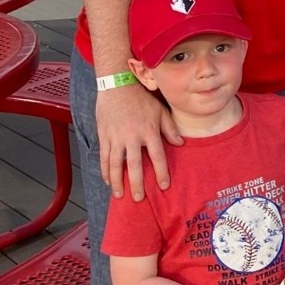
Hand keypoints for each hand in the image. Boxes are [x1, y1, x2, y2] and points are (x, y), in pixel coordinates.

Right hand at [96, 85, 180, 199]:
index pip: (157, 156)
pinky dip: (105, 170)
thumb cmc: (142, 98)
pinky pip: (104, 156)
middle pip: (135, 165)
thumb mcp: (161, 111)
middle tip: (139, 199)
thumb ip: (170, 128)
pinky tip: (108, 180)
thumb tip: (181, 144)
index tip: (163, 186)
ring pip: (116, 164)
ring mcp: (116, 137)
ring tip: (120, 195)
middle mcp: (132, 136)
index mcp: (149, 131)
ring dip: (118, 181)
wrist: (118, 85)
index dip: (161, 172)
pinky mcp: (104, 135)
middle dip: (137, 183)